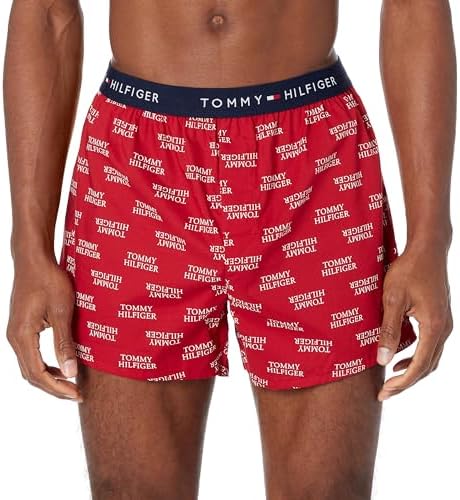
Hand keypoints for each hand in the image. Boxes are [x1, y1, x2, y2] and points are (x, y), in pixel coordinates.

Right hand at [6, 259, 82, 401]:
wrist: (34, 260)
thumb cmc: (49, 281)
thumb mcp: (62, 311)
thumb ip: (65, 343)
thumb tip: (70, 373)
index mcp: (23, 336)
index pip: (38, 374)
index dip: (58, 388)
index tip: (77, 393)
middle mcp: (14, 338)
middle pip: (31, 375)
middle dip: (54, 387)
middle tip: (77, 393)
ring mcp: (16, 333)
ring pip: (29, 366)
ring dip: (49, 378)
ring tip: (71, 384)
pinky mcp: (21, 328)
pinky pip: (30, 355)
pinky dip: (45, 366)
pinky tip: (61, 365)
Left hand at [376, 245, 452, 400]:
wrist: (428, 249)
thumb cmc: (408, 270)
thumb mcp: (392, 299)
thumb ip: (388, 330)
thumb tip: (383, 360)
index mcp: (434, 327)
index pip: (419, 367)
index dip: (401, 384)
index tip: (384, 393)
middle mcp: (444, 329)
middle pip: (427, 367)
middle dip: (406, 382)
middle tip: (385, 392)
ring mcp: (445, 323)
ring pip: (431, 358)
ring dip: (412, 372)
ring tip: (391, 379)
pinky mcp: (440, 317)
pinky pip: (431, 347)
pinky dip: (417, 358)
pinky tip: (401, 357)